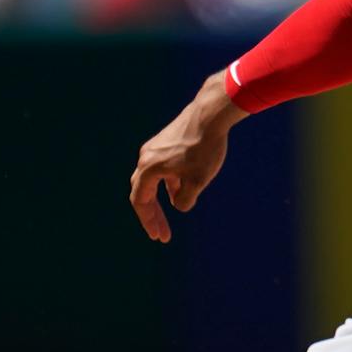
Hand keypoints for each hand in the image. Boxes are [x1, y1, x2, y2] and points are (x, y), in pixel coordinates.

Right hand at [128, 70, 245, 242]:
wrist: (210, 114)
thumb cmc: (204, 148)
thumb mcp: (197, 180)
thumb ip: (185, 199)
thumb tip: (179, 205)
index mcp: (148, 168)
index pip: (140, 201)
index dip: (148, 221)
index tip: (159, 236)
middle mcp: (146, 157)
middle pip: (142, 191)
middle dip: (152, 214)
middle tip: (162, 234)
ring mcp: (155, 148)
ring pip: (153, 179)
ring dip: (161, 198)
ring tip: (175, 209)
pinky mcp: (166, 141)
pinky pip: (162, 168)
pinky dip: (169, 183)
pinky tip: (182, 189)